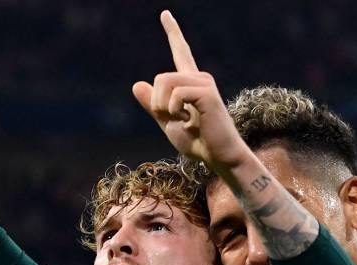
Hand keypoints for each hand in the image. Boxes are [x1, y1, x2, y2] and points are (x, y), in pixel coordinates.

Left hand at [132, 11, 251, 174]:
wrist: (220, 158)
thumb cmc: (198, 143)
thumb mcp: (168, 124)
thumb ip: (153, 106)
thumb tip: (136, 84)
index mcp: (190, 83)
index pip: (180, 52)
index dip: (173, 32)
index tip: (165, 14)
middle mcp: (199, 78)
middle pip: (160, 78)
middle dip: (157, 104)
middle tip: (175, 121)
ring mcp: (204, 83)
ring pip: (164, 83)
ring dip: (165, 109)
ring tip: (184, 122)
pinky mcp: (207, 93)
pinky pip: (176, 95)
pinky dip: (175, 113)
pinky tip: (192, 123)